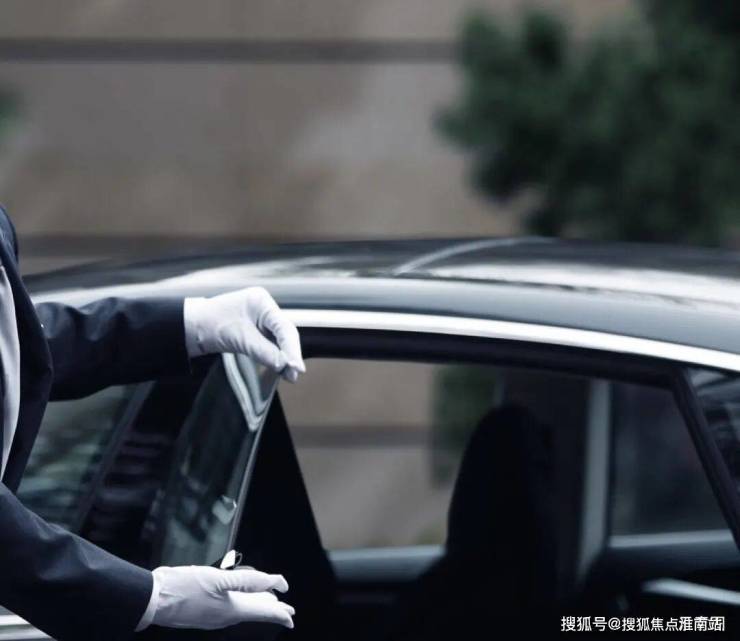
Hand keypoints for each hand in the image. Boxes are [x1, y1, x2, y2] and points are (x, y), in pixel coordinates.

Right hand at [149, 565, 294, 629]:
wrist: (152, 598)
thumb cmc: (183, 587)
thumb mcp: (219, 579)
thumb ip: (248, 580)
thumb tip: (274, 583)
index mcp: (232, 610)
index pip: (263, 612)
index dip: (279, 612)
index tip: (291, 614)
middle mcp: (224, 616)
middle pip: (254, 612)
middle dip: (271, 610)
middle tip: (285, 610)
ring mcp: (213, 615)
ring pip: (243, 609)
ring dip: (257, 605)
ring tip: (268, 601)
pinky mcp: (203, 610)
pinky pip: (229, 607)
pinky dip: (242, 602)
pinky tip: (240, 595)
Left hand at [184, 287, 305, 381]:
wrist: (192, 327)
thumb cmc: (211, 324)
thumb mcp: (240, 339)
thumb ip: (265, 352)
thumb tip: (284, 365)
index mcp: (261, 302)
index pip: (284, 327)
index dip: (292, 348)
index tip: (296, 366)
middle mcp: (264, 309)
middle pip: (285, 333)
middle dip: (290, 354)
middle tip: (295, 373)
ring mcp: (261, 319)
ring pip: (280, 340)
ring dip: (284, 357)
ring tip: (290, 375)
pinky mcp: (257, 330)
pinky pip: (271, 344)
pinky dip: (275, 356)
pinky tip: (281, 368)